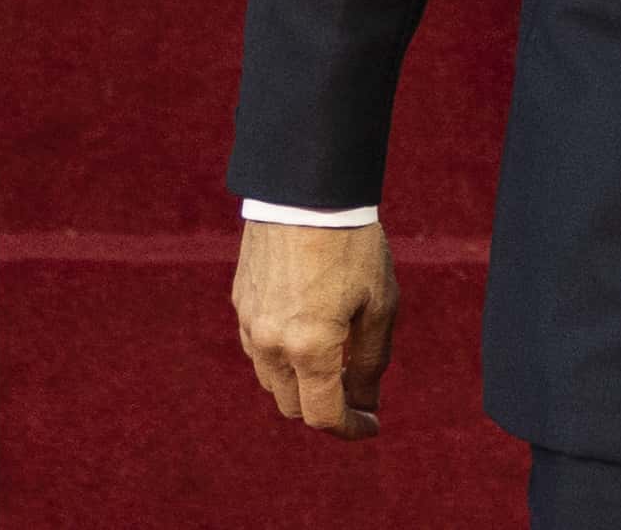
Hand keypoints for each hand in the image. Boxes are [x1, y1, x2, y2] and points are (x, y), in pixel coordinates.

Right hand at [234, 218, 395, 440]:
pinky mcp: (241, 303)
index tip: (371, 425)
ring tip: (337, 360)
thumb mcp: (379, 304)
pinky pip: (259, 348)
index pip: (322, 414)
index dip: (349, 428)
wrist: (307, 192)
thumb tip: (367, 404)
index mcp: (309, 347)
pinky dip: (283, 357)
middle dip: (326, 407)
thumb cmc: (353, 245)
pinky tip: (309, 333)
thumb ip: (371, 361)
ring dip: (301, 383)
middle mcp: (271, 344)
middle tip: (358, 392)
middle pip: (293, 405)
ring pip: (272, 380)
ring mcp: (250, 324)